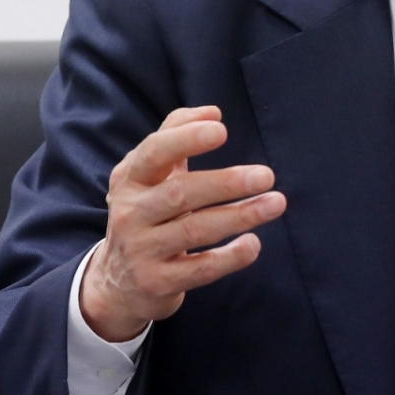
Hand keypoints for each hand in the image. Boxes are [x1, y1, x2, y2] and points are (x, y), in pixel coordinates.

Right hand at [79, 106, 285, 341]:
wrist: (118, 280)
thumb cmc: (148, 210)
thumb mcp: (151, 172)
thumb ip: (176, 133)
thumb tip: (213, 112)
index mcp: (130, 178)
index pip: (154, 153)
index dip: (186, 139)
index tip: (222, 130)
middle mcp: (131, 213)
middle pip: (181, 194)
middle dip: (226, 183)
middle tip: (267, 175)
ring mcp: (142, 250)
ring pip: (195, 230)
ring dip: (240, 216)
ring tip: (275, 203)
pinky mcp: (157, 282)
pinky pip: (199, 270)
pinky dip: (229, 258)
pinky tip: (253, 244)